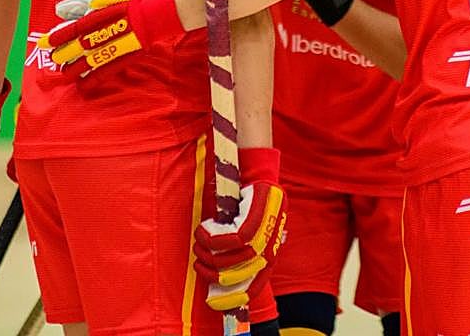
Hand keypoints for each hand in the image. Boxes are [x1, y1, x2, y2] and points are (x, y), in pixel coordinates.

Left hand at [38, 0, 184, 79]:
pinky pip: (106, 71)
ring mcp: (116, 46)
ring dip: (75, 68)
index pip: (77, 27)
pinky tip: (82, 85)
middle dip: (65, 53)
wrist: (154, 16)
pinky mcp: (124, 58)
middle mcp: (107, 32)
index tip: (46, 41)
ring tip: (64, 73)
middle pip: (81, 45)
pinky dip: (93, 79)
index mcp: (103, 16)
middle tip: (53, 58)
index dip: (61, 36)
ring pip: (91, 60)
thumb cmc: (130, 5)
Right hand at [194, 147, 287, 311]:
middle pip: (240, 273)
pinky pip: (232, 238)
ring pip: (234, 256)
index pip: (256, 284)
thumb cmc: (246, 200)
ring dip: (209, 252)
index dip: (235, 296)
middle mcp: (271, 243)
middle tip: (198, 262)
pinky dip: (213, 237)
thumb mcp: (249, 228)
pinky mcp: (257, 215)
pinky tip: (204, 228)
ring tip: (199, 242)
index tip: (214, 300)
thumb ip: (243, 250)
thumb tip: (225, 278)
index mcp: (270, 251)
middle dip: (213, 272)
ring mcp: (266, 230)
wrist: (254, 169)